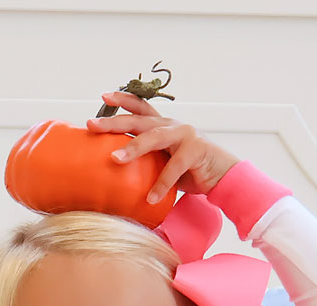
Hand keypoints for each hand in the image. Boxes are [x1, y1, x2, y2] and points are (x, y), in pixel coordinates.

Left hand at [87, 91, 239, 206]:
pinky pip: (174, 168)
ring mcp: (185, 135)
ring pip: (155, 137)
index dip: (123, 100)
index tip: (104, 96)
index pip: (141, 108)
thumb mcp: (165, 164)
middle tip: (93, 125)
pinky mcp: (196, 150)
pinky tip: (150, 198)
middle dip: (114, 121)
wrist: (224, 177)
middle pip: (139, 120)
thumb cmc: (192, 172)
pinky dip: (161, 184)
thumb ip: (149, 162)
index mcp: (164, 126)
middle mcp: (173, 125)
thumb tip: (120, 174)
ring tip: (115, 159)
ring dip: (134, 148)